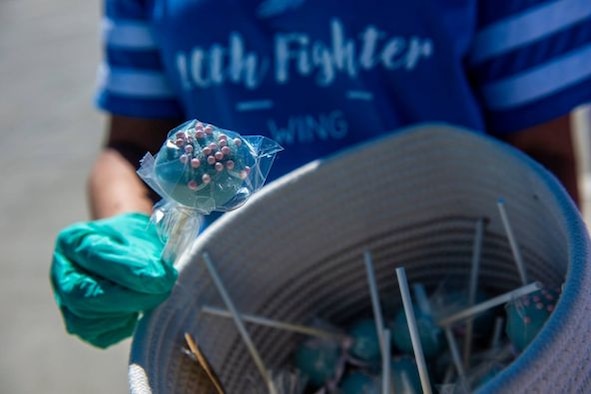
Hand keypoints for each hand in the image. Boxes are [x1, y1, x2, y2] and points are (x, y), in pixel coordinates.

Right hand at [50, 212, 177, 347]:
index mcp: (73, 241)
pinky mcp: (81, 324)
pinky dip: (123, 325)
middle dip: (129, 298)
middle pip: (83, 296)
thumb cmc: (139, 239)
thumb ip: (149, 252)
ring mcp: (66, 302)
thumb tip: (159, 278)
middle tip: (163, 289)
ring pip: (87, 321)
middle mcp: (61, 273)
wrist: (132, 250)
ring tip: (152, 295)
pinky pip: (99, 336)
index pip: (94, 255)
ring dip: (127, 311)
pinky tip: (137, 307)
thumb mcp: (146, 234)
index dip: (129, 269)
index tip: (162, 276)